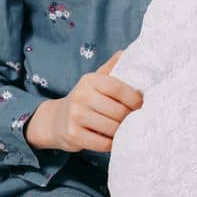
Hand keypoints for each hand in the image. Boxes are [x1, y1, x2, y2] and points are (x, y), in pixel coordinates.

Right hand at [26, 48, 142, 152]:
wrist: (56, 120)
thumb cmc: (84, 100)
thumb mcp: (95, 81)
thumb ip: (111, 68)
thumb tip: (126, 53)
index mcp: (90, 80)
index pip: (119, 89)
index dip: (134, 99)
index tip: (141, 106)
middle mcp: (81, 96)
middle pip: (118, 111)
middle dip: (130, 118)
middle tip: (134, 121)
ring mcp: (75, 116)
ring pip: (112, 128)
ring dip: (122, 132)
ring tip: (124, 129)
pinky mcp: (73, 135)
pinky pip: (103, 143)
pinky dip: (111, 143)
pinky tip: (112, 139)